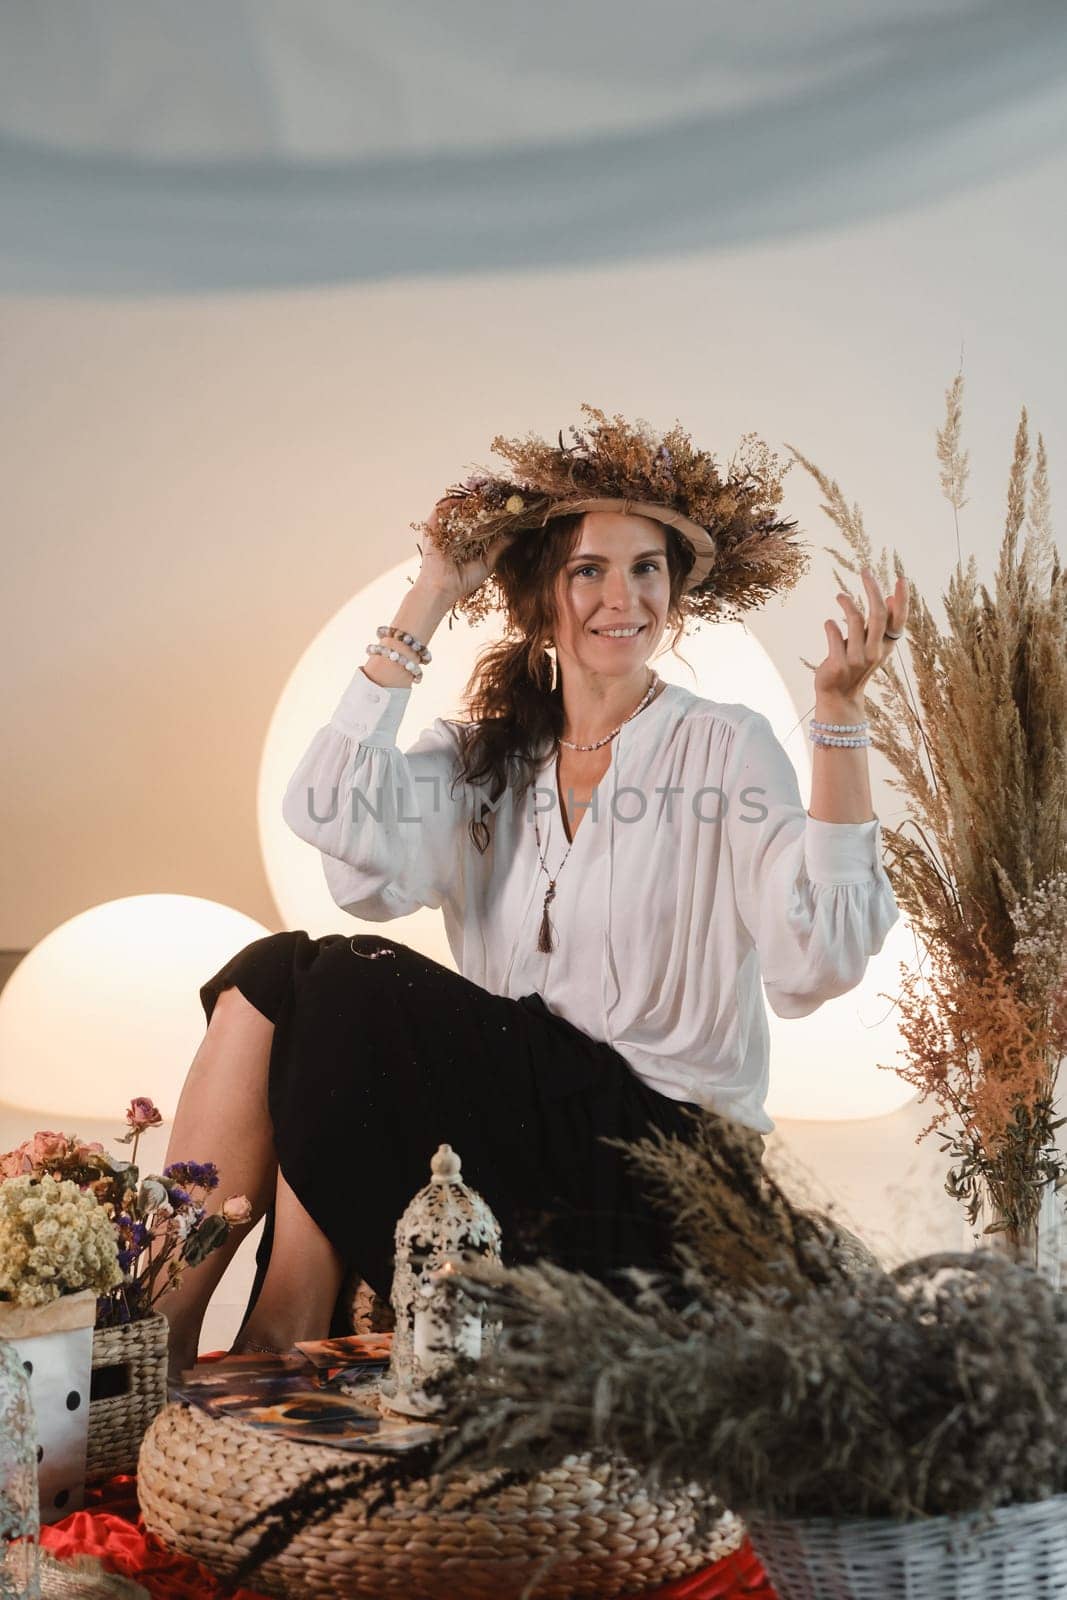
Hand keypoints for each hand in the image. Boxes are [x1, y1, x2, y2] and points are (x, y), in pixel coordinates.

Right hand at [416, 497, 513, 603]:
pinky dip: (453, 501)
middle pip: (468, 506)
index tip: (504, 499)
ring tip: (481, 489)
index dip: (491, 506)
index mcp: (467, 536)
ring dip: (467, 496)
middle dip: (480, 496)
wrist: (442, 589)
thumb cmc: (463, 581)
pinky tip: (466, 500)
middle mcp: (454, 529)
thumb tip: (515, 534)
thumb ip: (499, 547)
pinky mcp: (432, 527)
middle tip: (494, 489)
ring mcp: (442, 527)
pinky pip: (441, 508)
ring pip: (455, 504)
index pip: (480, 516)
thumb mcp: (487, 562)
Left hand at [814, 567, 908, 711]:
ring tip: (840, 596)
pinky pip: (835, 635)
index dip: (902, 600)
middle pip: (878, 615)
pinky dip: (831, 626)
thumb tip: (889, 597)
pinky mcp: (839, 664)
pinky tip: (828, 623)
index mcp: (885, 646)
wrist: (839, 697)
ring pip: (855, 621)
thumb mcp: (871, 645)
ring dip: (847, 603)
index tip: (901, 578)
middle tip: (865, 571)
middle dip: (872, 590)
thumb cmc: (855, 664)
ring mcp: (857, 659)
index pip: (898, 621)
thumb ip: (879, 624)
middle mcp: (875, 652)